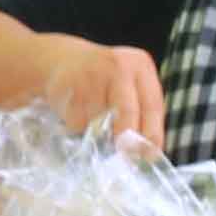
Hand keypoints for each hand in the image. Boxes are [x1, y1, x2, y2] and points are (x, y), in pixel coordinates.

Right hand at [46, 38, 168, 151]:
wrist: (62, 58)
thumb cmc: (103, 82)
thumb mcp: (129, 87)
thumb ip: (141, 114)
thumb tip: (147, 153)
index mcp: (142, 67)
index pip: (153, 106)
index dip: (152, 135)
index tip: (148, 157)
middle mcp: (120, 65)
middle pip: (127, 111)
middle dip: (126, 139)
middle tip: (124, 156)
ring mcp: (94, 72)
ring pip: (99, 118)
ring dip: (97, 133)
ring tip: (92, 125)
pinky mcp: (70, 82)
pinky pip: (77, 118)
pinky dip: (77, 126)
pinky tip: (75, 114)